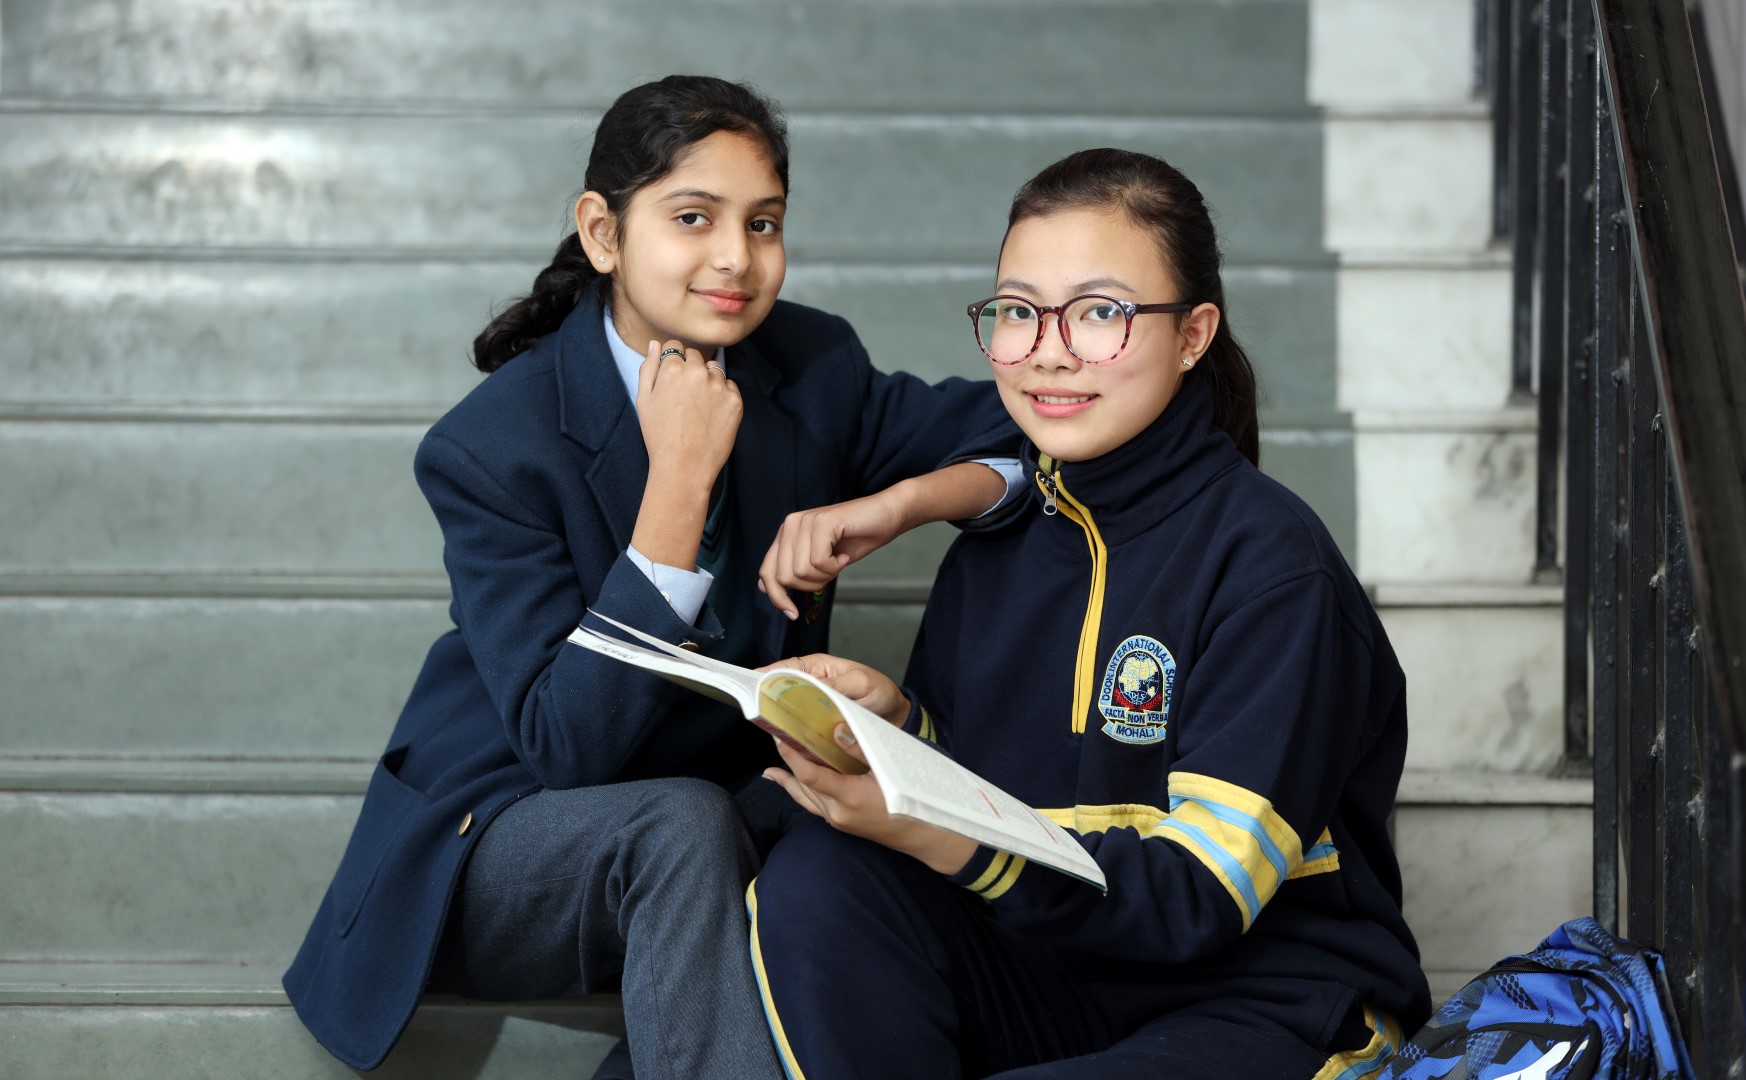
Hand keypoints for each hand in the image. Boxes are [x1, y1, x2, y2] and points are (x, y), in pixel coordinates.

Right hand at [637, 339, 741, 492]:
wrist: (684, 467)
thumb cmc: (659, 436)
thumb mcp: (644, 400)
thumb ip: (648, 368)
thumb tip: (655, 344)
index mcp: (672, 369)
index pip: (675, 347)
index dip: (672, 362)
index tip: (672, 379)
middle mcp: (698, 373)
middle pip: (695, 356)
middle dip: (689, 369)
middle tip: (684, 397)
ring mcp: (719, 386)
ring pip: (714, 370)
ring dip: (707, 380)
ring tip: (698, 407)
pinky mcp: (735, 401)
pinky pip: (730, 387)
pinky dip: (722, 396)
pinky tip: (711, 415)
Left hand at [757, 490, 908, 618]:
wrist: (885, 516)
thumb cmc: (855, 538)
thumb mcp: (819, 559)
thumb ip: (791, 568)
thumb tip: (762, 587)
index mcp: (786, 534)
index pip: (767, 572)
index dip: (777, 597)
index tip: (793, 614)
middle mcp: (790, 525)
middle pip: (784, 577)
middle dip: (810, 585)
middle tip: (830, 572)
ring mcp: (804, 521)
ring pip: (801, 571)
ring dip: (825, 575)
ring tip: (838, 560)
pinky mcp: (821, 522)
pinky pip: (819, 561)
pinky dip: (835, 566)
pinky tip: (843, 554)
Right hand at [759, 653, 908, 726]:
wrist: (895, 716)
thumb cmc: (880, 692)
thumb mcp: (861, 683)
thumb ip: (838, 684)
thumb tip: (814, 687)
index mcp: (819, 667)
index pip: (788, 667)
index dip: (768, 673)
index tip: (752, 682)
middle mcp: (813, 684)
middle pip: (783, 688)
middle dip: (767, 694)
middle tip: (751, 704)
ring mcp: (814, 705)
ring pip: (790, 708)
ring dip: (778, 714)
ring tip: (763, 721)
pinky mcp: (819, 724)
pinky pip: (801, 725)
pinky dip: (793, 730)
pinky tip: (784, 736)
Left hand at [764, 730, 976, 875]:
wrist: (929, 835)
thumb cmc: (913, 800)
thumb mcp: (890, 769)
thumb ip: (861, 749)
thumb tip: (835, 730)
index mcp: (849, 798)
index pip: (809, 775)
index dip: (792, 756)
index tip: (780, 738)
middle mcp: (838, 813)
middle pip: (803, 785)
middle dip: (789, 762)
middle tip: (777, 739)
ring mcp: (839, 822)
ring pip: (806, 798)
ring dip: (790, 780)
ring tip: (773, 768)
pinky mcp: (844, 824)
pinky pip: (815, 806)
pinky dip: (801, 793)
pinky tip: (793, 786)